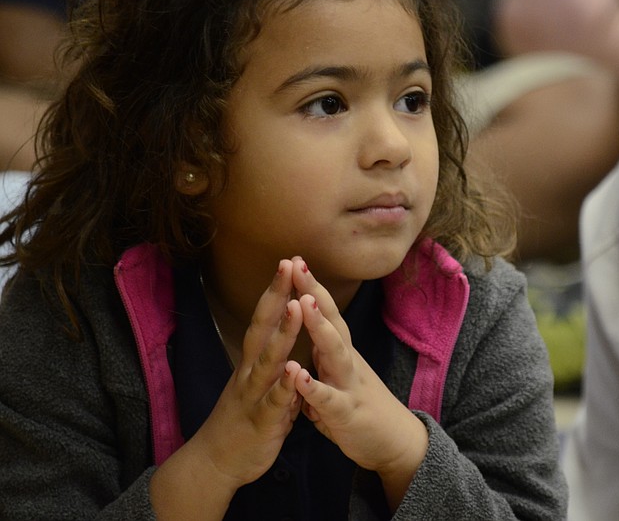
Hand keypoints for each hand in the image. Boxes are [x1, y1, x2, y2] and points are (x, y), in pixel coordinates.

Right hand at [190, 260, 304, 489]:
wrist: (215, 464)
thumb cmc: (242, 421)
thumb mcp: (259, 387)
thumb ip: (275, 366)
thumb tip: (289, 344)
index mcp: (252, 363)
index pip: (263, 319)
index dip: (275, 291)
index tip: (288, 261)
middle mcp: (250, 372)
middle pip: (261, 328)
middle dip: (276, 296)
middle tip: (287, 265)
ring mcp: (254, 395)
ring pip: (268, 359)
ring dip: (282, 332)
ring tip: (296, 306)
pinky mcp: (261, 421)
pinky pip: (273, 401)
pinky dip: (283, 386)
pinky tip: (293, 370)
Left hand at [290, 257, 427, 506]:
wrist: (396, 444)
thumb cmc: (363, 407)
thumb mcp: (342, 374)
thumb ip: (326, 354)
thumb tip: (313, 330)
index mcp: (341, 353)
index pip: (326, 313)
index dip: (311, 287)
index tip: (295, 259)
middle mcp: (347, 361)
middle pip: (332, 321)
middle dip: (315, 293)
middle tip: (298, 266)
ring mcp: (349, 385)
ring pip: (335, 352)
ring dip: (320, 328)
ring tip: (303, 304)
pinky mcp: (347, 414)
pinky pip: (328, 399)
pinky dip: (313, 386)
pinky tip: (297, 374)